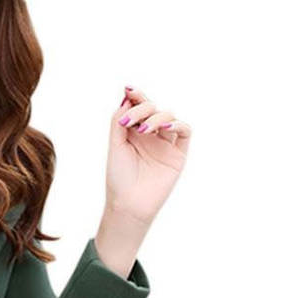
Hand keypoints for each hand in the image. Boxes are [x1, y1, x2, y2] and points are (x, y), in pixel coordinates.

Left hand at [106, 86, 190, 225]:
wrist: (129, 204)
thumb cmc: (119, 179)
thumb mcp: (115, 146)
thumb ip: (118, 121)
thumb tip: (126, 96)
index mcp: (133, 133)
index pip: (138, 108)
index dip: (136, 96)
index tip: (129, 90)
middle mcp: (150, 136)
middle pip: (153, 108)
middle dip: (143, 107)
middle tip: (132, 118)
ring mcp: (165, 143)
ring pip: (168, 116)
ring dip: (156, 117)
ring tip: (144, 129)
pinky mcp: (178, 153)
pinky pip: (184, 131)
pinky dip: (177, 124)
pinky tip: (164, 127)